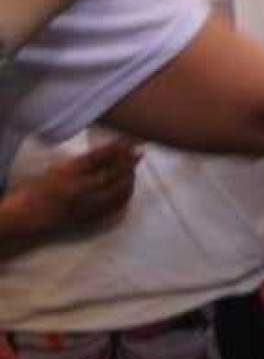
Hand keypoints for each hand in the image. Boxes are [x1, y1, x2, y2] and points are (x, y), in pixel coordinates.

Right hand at [6, 140, 140, 237]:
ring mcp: (87, 205)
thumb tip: (114, 151)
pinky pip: (116, 206)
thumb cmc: (42, 188)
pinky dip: (125, 195)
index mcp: (69, 173)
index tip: (129, 141)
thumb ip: (85, 162)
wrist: (30, 215)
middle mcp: (80, 189)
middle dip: (129, 162)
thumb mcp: (60, 169)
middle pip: (113, 174)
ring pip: (118, 191)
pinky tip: (128, 187)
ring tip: (133, 168)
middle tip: (138, 153)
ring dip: (130, 178)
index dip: (117, 148)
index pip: (99, 157)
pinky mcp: (91, 218)